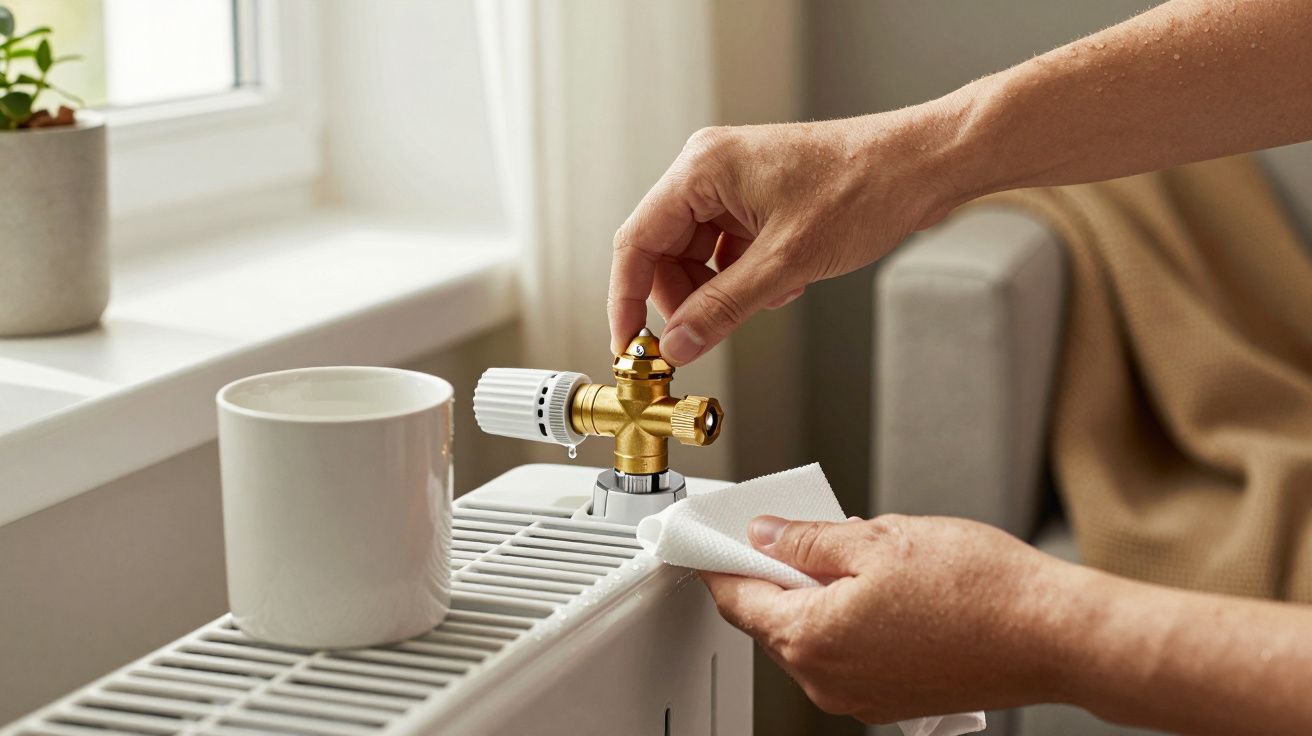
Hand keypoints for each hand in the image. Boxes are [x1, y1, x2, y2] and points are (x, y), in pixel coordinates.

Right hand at [607, 109, 968, 362]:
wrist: (923, 166)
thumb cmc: (864, 188)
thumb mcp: (787, 262)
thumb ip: (723, 307)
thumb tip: (678, 344)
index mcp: (702, 168)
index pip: (636, 241)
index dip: (628, 299)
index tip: (629, 345)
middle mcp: (709, 170)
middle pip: (664, 252)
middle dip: (685, 299)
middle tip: (704, 335)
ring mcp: (734, 184)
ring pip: (697, 256)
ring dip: (722, 290)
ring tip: (766, 299)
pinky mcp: (757, 199)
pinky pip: (728, 250)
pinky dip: (746, 277)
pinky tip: (783, 284)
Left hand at [701, 514, 1071, 723]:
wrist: (1053, 634)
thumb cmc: (980, 590)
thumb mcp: (878, 539)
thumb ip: (808, 541)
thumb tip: (766, 537)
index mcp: (812, 639)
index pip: (737, 600)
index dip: (721, 563)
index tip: (711, 542)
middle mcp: (828, 680)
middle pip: (771, 622)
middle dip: (773, 576)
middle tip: (787, 531)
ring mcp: (860, 697)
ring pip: (810, 638)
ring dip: (814, 598)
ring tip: (853, 555)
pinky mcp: (891, 699)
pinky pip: (845, 655)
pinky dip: (845, 621)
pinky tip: (877, 588)